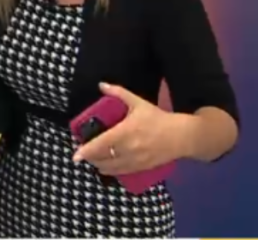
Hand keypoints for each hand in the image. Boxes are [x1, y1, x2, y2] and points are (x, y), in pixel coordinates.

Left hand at [73, 82, 192, 174]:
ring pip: (111, 168)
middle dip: (90, 158)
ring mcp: (135, 161)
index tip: (75, 156)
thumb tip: (101, 84)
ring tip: (93, 160)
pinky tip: (106, 167)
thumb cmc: (158, 118)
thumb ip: (118, 93)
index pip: (101, 145)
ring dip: (99, 165)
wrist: (182, 136)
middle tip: (83, 153)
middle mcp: (128, 149)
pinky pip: (122, 173)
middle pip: (103, 158)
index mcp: (125, 132)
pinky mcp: (142, 168)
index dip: (86, 151)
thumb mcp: (138, 102)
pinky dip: (111, 171)